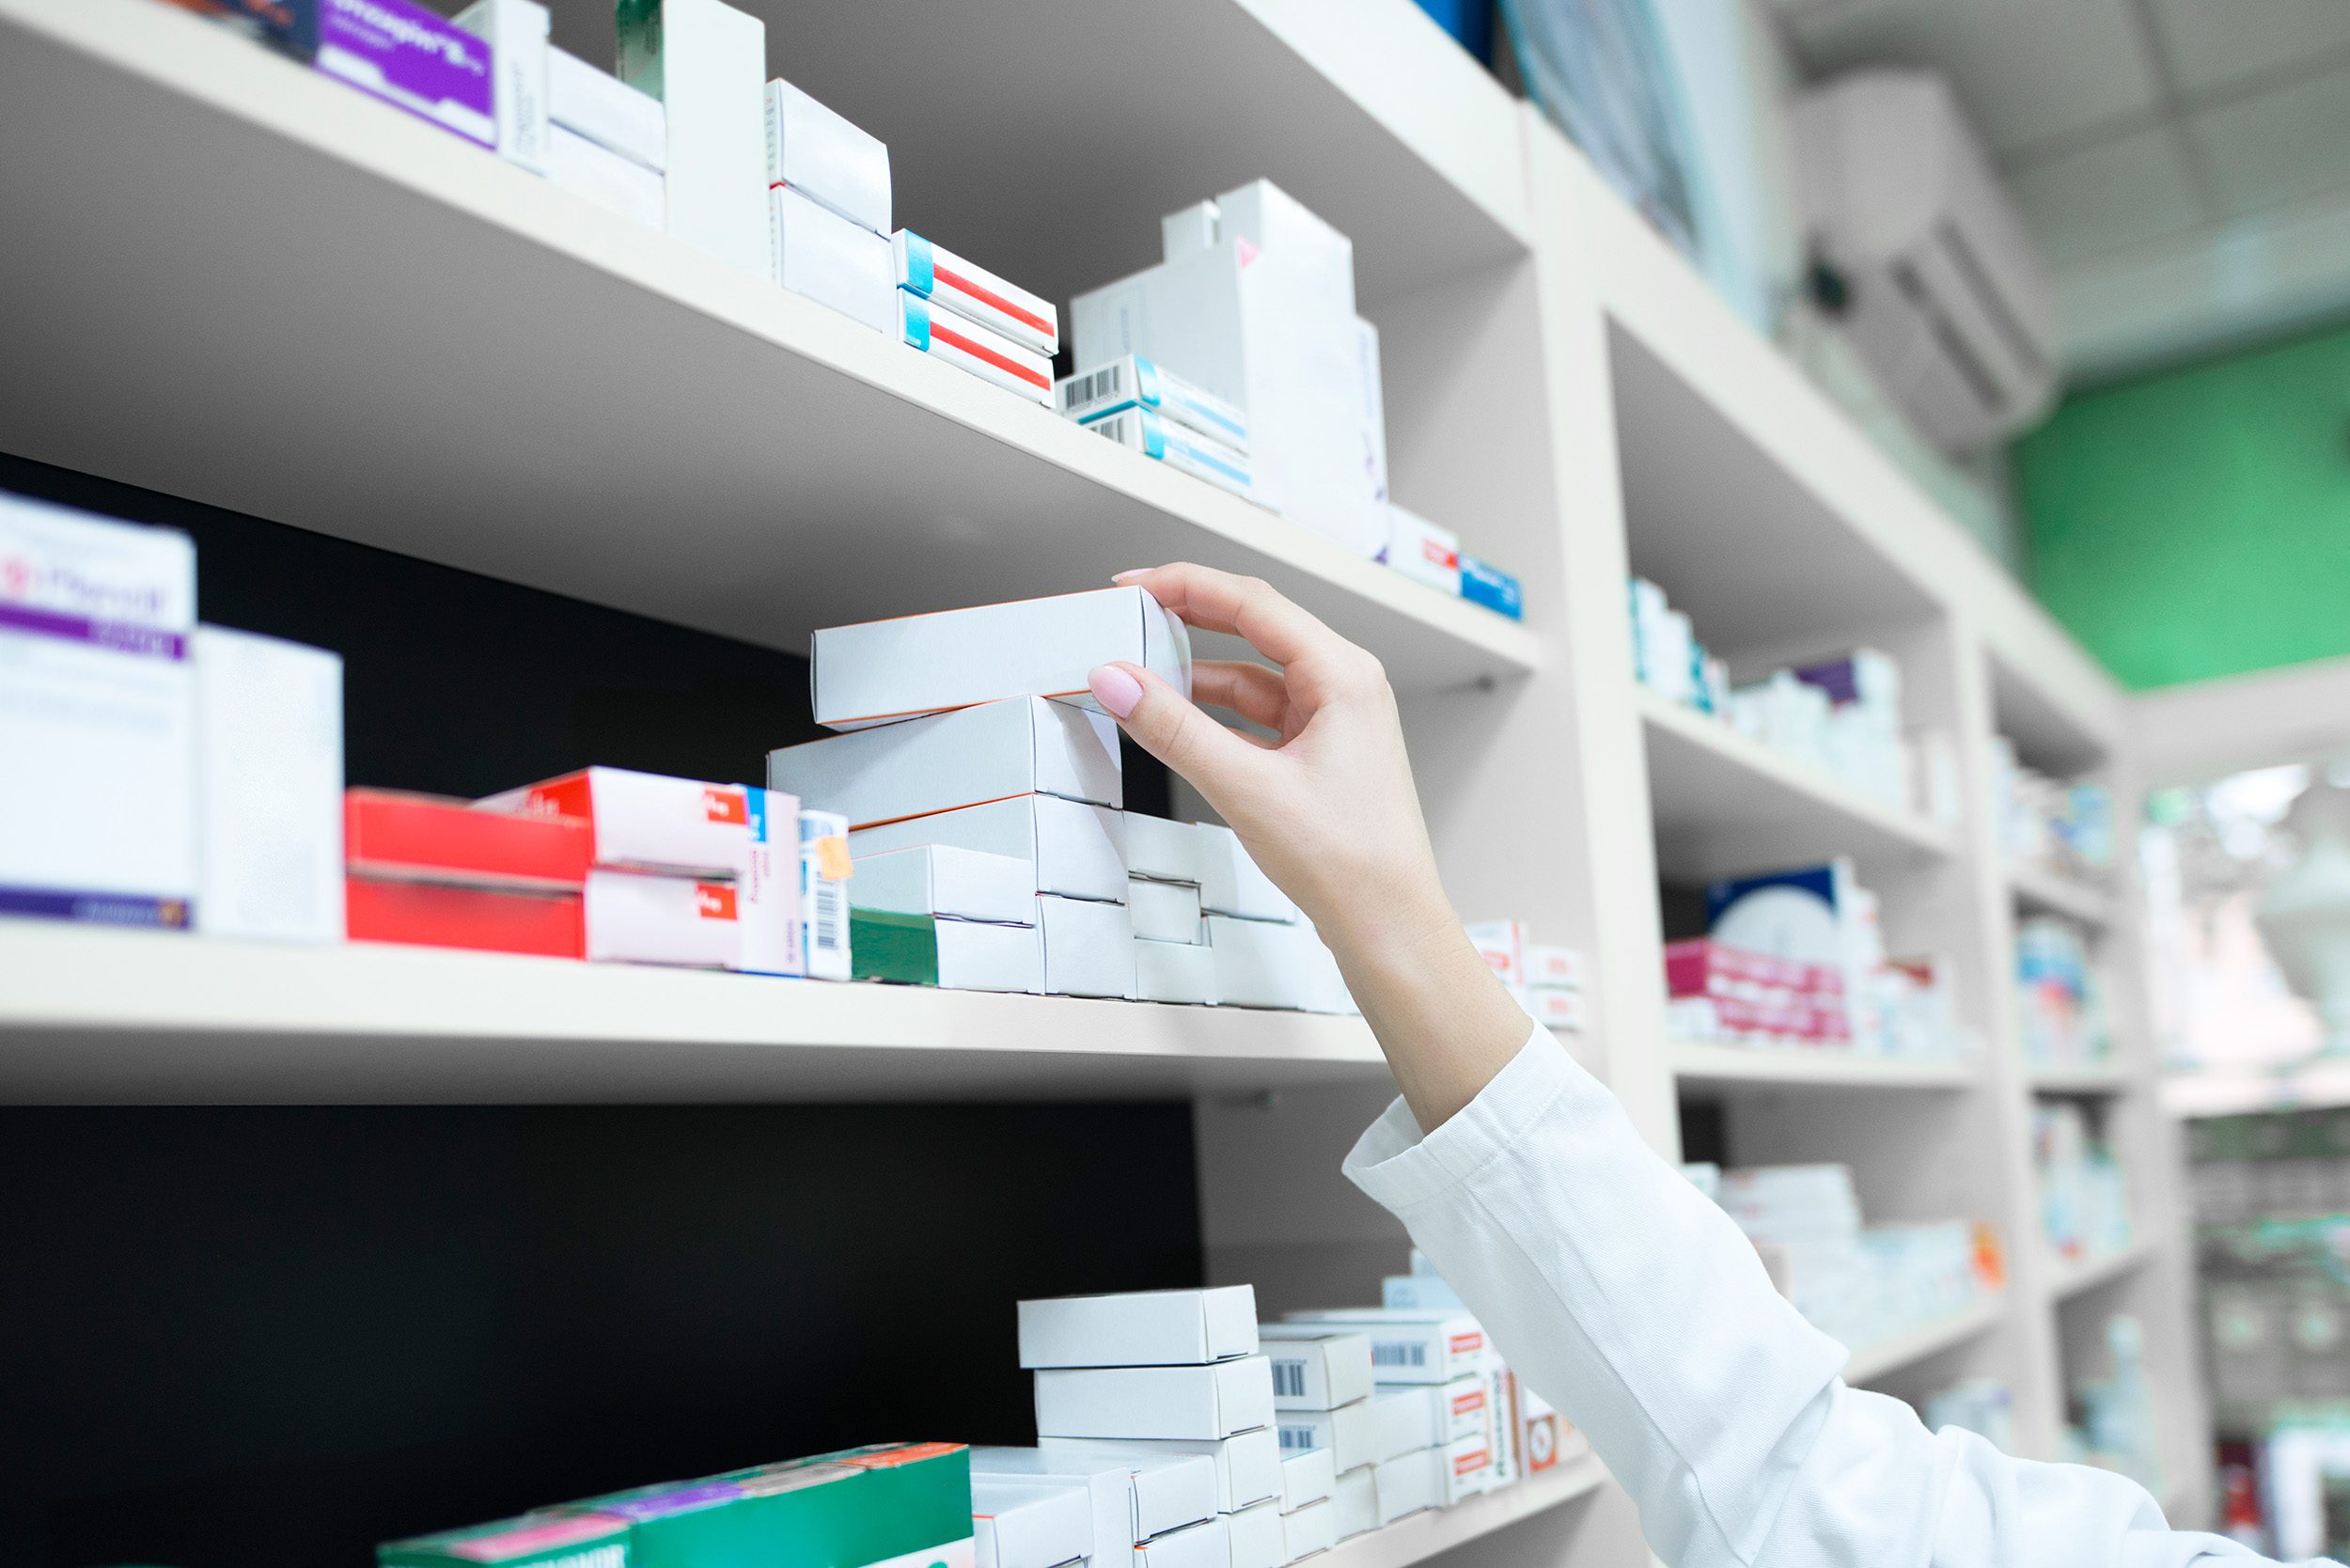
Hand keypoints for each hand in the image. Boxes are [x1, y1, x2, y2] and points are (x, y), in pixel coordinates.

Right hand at [1088, 563, 1529, 1128]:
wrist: (1388, 925)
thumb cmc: (1349, 861)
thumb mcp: (1246, 787)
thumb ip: (1174, 729)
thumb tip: (1120, 681)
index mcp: (1343, 675)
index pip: (1253, 603)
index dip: (1186, 586)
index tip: (1134, 586)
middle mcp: (1345, 687)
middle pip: (1254, 629)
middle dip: (1188, 619)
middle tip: (1130, 615)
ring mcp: (1334, 720)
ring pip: (1252, 675)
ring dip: (1197, 673)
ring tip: (1140, 675)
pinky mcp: (1320, 753)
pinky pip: (1258, 714)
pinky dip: (1215, 713)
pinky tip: (1177, 720)